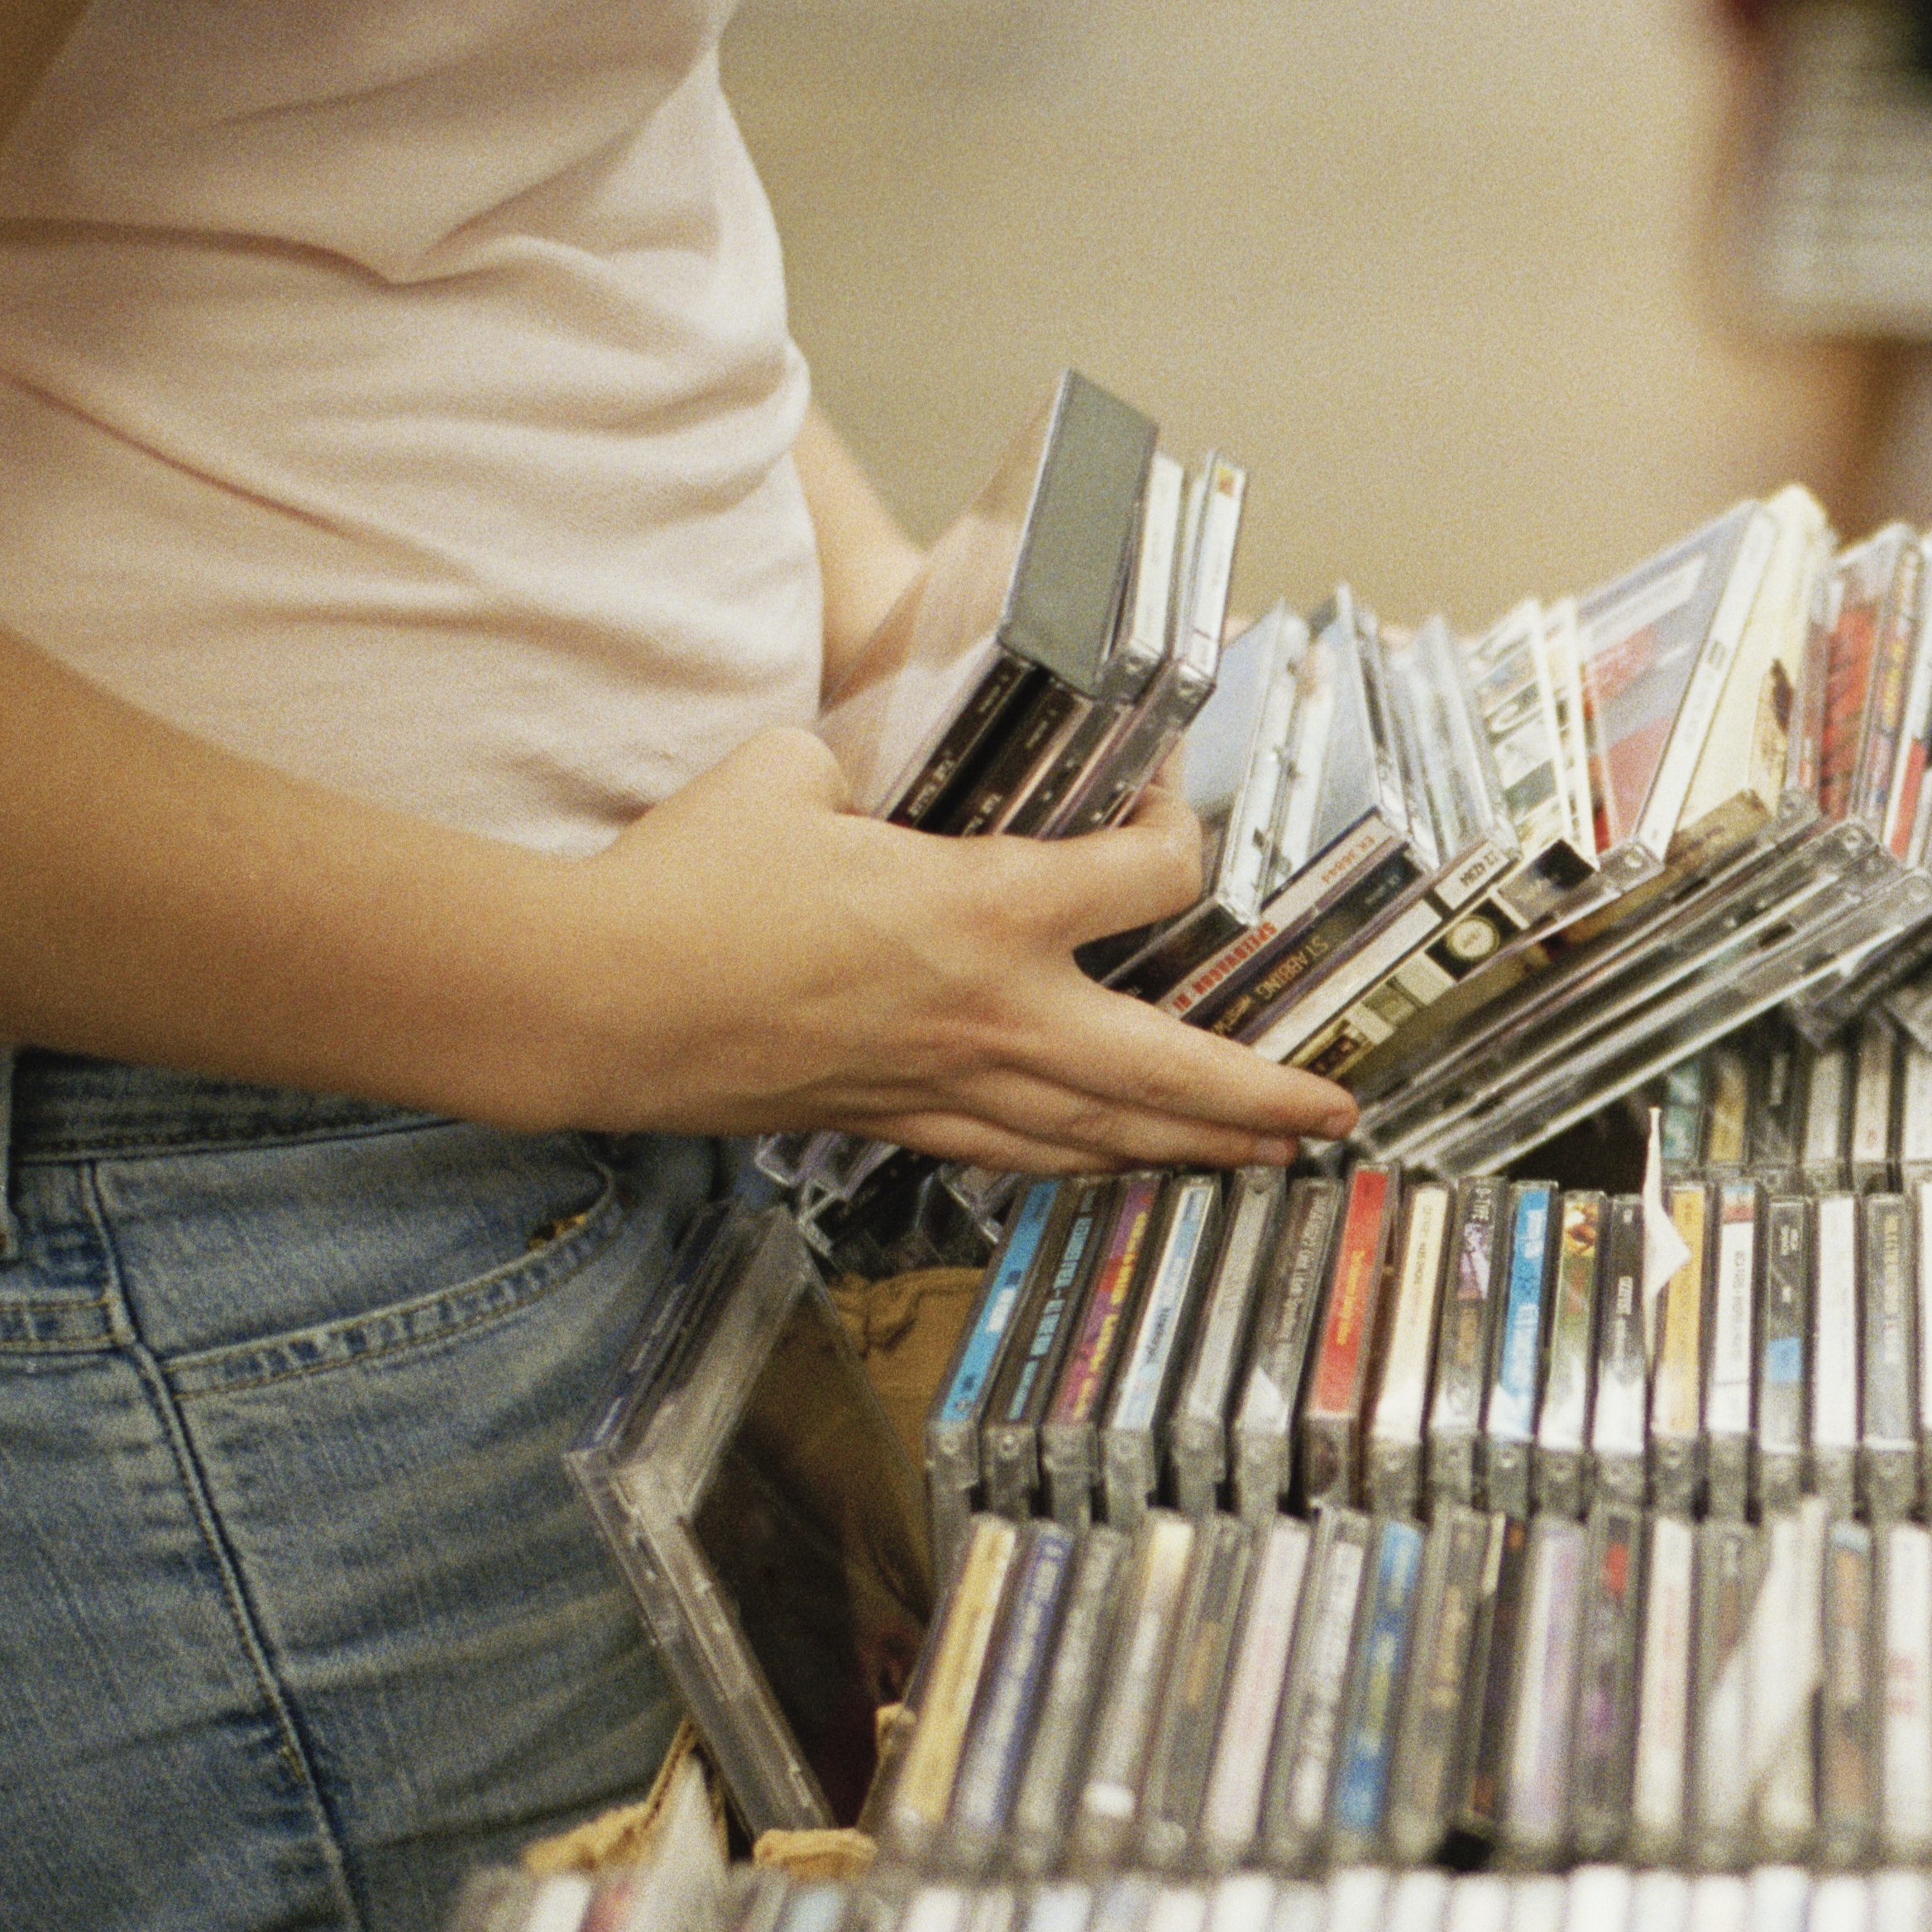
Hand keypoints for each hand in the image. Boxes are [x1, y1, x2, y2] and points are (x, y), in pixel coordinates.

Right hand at [548, 727, 1355, 1169]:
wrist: (599, 999)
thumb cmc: (689, 881)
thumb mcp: (797, 773)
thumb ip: (871, 769)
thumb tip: (884, 764)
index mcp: (982, 909)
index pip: (1146, 878)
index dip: (1179, 831)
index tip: (1171, 802)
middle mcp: (989, 1013)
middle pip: (1167, 1067)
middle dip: (1261, 1096)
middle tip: (1333, 1115)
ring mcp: (945, 1083)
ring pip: (1102, 1133)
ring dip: (1193, 1148)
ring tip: (1260, 1161)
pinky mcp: (893, 1120)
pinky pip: (1017, 1153)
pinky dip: (1083, 1162)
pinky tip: (1115, 1167)